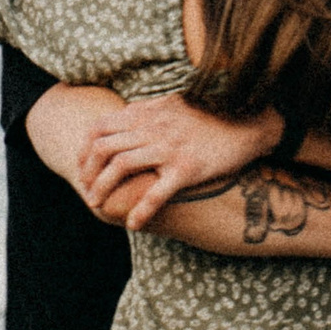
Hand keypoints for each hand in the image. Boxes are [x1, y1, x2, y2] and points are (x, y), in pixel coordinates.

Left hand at [79, 96, 281, 229]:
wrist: (248, 123)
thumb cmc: (211, 116)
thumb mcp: (173, 105)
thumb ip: (147, 112)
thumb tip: (124, 118)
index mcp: (147, 113)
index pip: (100, 127)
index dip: (84, 150)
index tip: (82, 167)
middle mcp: (153, 128)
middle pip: (104, 148)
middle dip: (88, 173)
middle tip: (87, 192)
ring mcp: (169, 148)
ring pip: (121, 166)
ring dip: (103, 188)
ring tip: (98, 206)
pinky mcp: (187, 168)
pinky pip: (157, 193)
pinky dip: (141, 211)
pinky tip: (133, 225)